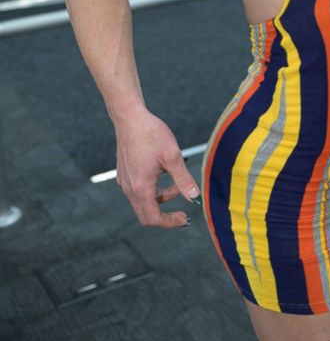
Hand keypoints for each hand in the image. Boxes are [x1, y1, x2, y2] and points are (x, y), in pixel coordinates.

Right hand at [114, 108, 200, 227]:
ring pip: (144, 201)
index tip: (184, 219)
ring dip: (162, 198)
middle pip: (146, 214)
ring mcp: (125, 181)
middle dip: (166, 215)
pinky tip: (164, 173)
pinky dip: (154, 190)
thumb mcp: (173, 156)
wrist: (130, 117)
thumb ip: (183, 179)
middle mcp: (129, 187)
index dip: (169, 223)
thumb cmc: (150, 133)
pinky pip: (139, 190)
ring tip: (178, 184)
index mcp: (140, 187)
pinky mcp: (125, 173)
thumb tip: (194, 197)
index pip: (153, 218)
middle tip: (182, 213)